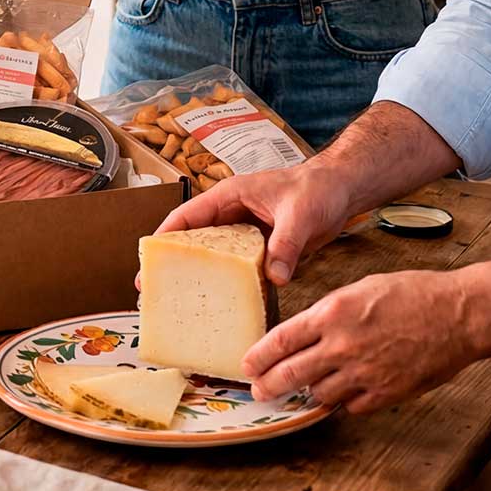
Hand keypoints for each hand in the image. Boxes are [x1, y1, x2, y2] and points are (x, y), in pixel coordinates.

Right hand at [155, 162, 354, 285]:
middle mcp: (232, 214)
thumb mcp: (300, 214)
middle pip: (194, 238)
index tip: (149, 258)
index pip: (188, 215)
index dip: (165, 235)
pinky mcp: (261, 248)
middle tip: (156, 289)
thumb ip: (285, 245)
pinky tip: (227, 302)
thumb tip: (275, 277)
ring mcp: (246, 232)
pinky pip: (240, 267)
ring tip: (185, 301)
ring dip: (202, 274)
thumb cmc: (318, 188)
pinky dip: (232, 282)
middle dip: (175, 262)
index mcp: (230, 196)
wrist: (342, 190)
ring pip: (215, 255)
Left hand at [242, 269, 476, 411]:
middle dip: (269, 385)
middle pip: (291, 374)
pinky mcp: (386, 393)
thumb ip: (330, 313)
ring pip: (319, 394)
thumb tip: (308, 332)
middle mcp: (342, 345)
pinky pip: (352, 406)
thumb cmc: (413, 294)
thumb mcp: (360, 289)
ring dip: (311, 391)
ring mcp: (364, 373)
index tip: (247, 366)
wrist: (458, 314)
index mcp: (332, 313)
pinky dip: (345, 401)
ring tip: (307, 387)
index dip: (259, 357)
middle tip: (260, 390)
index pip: (281, 340)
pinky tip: (346, 391)